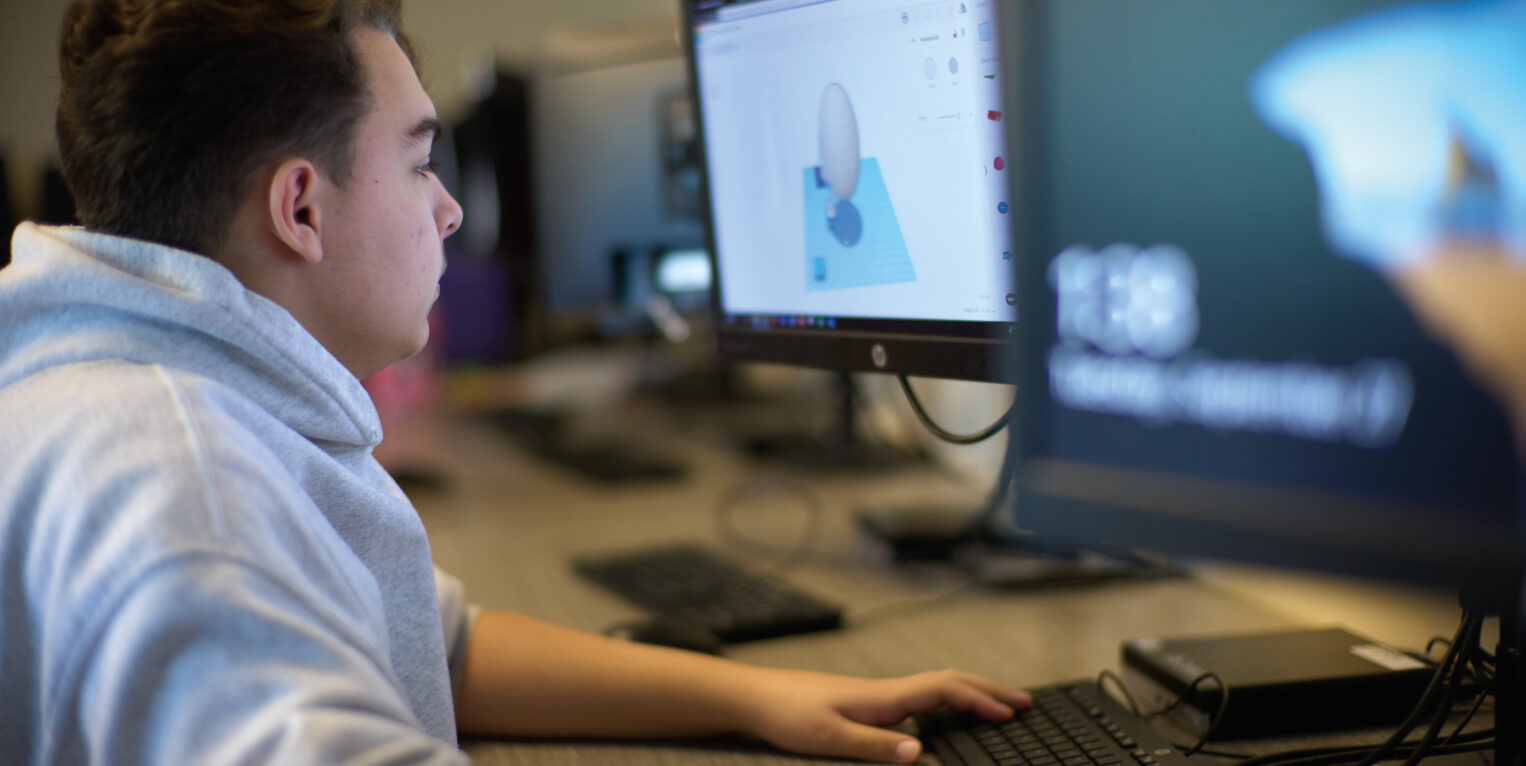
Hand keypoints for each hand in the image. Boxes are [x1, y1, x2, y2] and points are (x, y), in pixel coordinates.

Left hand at [740, 668, 1032, 763]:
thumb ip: (874, 747)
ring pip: (935, 688)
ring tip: (998, 706)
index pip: (943, 689)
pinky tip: (946, 718)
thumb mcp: (829, 739)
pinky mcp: (865, 704)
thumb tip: (920, 754)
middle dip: (988, 690)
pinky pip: (918, 699)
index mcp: (883, 697)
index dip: (980, 699)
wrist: (753, 696)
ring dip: (970, 693)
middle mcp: (885, 692)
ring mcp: (876, 696)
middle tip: (1025, 702)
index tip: (1012, 712)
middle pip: (947, 682)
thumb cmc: (787, 715)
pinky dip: (945, 703)